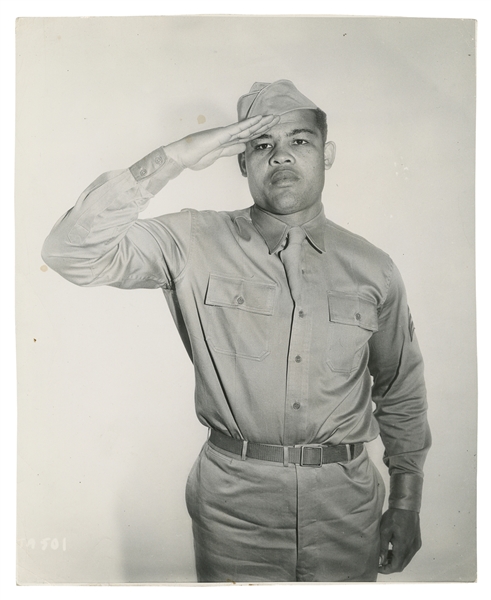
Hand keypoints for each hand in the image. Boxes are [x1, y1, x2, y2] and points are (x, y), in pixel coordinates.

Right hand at [165, 114, 279, 170]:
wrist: (182, 156)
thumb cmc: (196, 157)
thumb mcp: (218, 155)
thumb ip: (230, 150)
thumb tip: (242, 147)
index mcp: (227, 141)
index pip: (247, 136)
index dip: (259, 131)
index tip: (270, 129)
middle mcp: (228, 135)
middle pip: (250, 129)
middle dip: (264, 124)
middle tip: (277, 119)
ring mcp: (225, 133)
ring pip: (247, 126)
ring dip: (261, 121)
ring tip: (273, 117)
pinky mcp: (222, 134)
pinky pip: (239, 127)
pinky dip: (250, 123)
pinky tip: (260, 118)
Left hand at [378, 508, 421, 574]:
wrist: (406, 506)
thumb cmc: (394, 516)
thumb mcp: (384, 530)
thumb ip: (382, 547)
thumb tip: (381, 560)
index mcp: (403, 547)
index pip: (396, 566)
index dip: (386, 569)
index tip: (378, 567)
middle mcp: (412, 549)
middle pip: (401, 565)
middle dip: (390, 566)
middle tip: (380, 561)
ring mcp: (415, 546)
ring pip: (406, 560)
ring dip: (396, 560)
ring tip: (385, 555)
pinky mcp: (417, 542)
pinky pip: (409, 554)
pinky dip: (401, 555)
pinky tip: (393, 549)